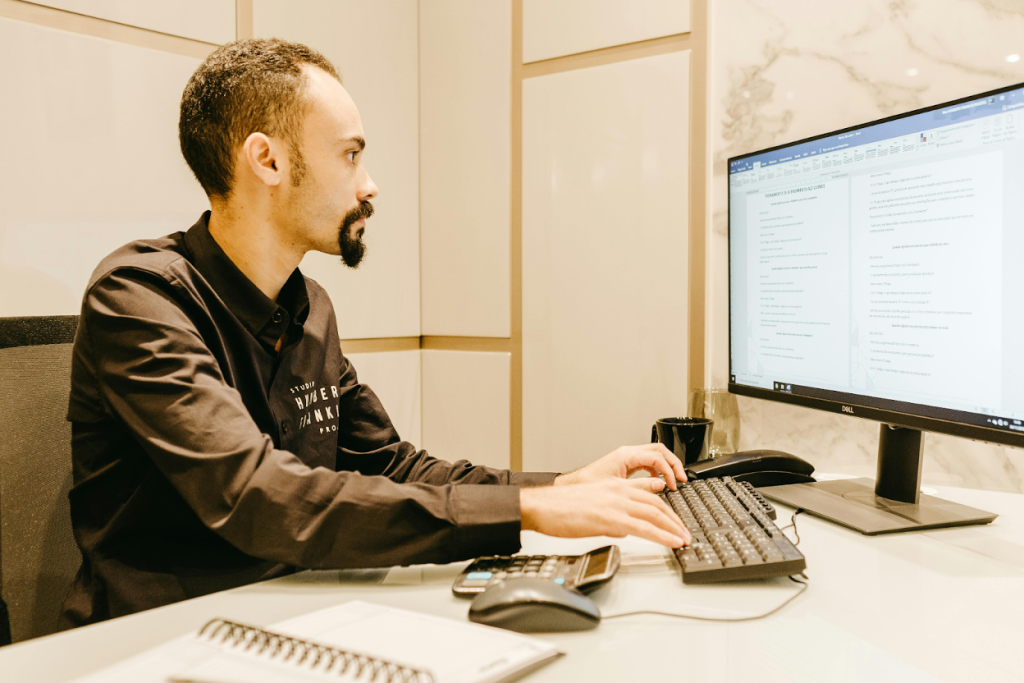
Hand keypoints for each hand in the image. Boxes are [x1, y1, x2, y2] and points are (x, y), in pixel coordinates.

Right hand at [520, 479, 690, 547]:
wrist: (544, 506)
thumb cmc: (561, 507)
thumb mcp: (593, 503)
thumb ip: (612, 513)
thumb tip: (624, 529)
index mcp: (615, 486)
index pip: (649, 495)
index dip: (666, 508)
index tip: (676, 519)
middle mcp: (620, 491)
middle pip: (658, 504)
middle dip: (675, 520)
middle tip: (685, 533)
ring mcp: (617, 504)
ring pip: (656, 514)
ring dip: (674, 529)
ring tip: (684, 540)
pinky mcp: (613, 519)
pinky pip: (645, 528)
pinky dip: (663, 536)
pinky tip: (672, 543)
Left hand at [554, 443, 686, 492]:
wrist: (574, 487)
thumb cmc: (588, 486)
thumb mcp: (616, 489)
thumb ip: (639, 487)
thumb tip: (660, 487)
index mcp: (626, 455)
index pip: (656, 457)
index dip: (669, 471)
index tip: (674, 485)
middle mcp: (627, 453)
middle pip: (659, 451)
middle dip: (674, 464)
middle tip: (682, 479)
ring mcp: (627, 457)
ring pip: (655, 454)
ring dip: (667, 466)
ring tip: (675, 481)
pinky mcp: (626, 464)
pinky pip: (648, 462)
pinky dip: (657, 470)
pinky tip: (658, 483)